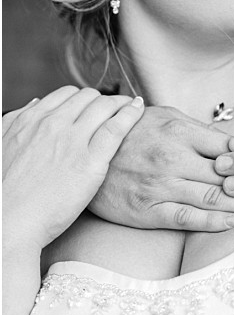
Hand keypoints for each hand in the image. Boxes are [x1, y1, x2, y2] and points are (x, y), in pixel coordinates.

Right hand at [3, 86, 143, 251]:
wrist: (10, 220)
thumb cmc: (6, 191)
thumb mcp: (3, 144)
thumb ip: (18, 122)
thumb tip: (36, 103)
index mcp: (31, 120)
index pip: (67, 94)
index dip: (85, 99)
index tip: (94, 106)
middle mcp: (52, 125)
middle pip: (89, 97)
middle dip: (105, 100)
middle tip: (118, 108)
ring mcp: (73, 141)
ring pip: (105, 106)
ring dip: (122, 103)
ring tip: (132, 107)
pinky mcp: (91, 161)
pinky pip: (117, 127)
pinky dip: (131, 114)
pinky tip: (139, 110)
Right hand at [89, 106, 233, 231]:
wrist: (83, 155)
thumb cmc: (132, 134)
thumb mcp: (165, 118)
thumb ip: (201, 131)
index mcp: (180, 132)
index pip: (231, 148)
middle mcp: (172, 158)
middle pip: (228, 176)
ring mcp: (160, 185)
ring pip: (212, 197)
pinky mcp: (147, 209)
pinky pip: (187, 217)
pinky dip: (214, 221)